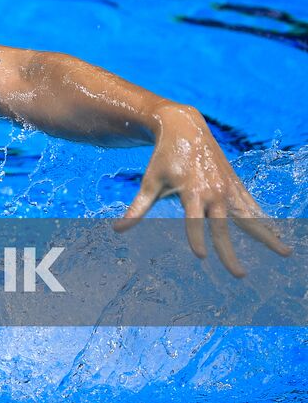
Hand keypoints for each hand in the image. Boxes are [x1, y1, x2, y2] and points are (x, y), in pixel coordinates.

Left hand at [114, 104, 290, 275]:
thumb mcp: (150, 181)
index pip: (194, 221)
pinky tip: (276, 236)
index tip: (201, 256)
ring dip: (267, 236)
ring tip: (284, 253)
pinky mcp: (235, 185)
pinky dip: (265, 220)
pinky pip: (252, 206)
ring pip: (250, 217)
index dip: (196, 238)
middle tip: (238, 275)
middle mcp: (214, 191)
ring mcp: (228, 188)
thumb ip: (138, 209)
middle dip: (230, 252)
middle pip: (223, 227)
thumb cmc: (164, 157)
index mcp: (192, 191)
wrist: (185, 127)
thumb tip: (118, 230)